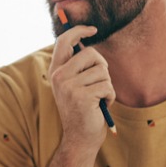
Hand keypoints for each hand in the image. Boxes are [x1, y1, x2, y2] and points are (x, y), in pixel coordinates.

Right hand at [48, 25, 113, 147]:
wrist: (80, 137)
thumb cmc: (83, 109)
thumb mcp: (75, 84)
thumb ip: (77, 65)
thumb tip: (85, 40)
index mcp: (55, 70)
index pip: (64, 41)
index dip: (79, 30)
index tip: (93, 29)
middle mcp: (58, 76)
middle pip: (90, 53)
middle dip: (102, 67)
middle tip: (99, 83)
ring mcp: (68, 86)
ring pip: (102, 71)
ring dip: (107, 85)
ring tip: (98, 98)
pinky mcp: (81, 96)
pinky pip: (107, 86)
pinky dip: (110, 96)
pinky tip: (101, 106)